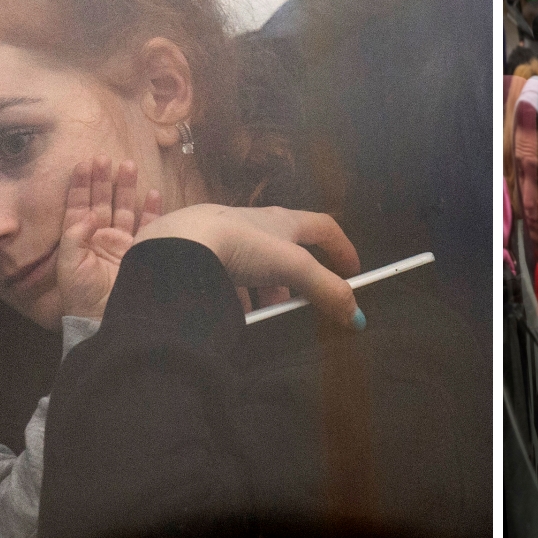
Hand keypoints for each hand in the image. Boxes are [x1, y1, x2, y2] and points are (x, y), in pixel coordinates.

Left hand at [46, 155, 163, 326]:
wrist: (105, 319)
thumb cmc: (82, 295)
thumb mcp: (70, 265)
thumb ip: (76, 236)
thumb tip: (89, 213)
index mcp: (79, 239)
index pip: (78, 205)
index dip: (80, 184)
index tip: (83, 163)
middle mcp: (100, 238)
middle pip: (102, 201)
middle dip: (103, 179)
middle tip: (106, 157)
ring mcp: (122, 244)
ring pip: (124, 208)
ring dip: (126, 187)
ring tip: (129, 165)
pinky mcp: (140, 252)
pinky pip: (148, 227)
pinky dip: (152, 210)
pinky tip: (153, 193)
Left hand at [132, 204, 363, 328]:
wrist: (180, 245)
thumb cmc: (243, 246)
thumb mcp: (294, 268)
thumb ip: (327, 290)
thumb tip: (357, 317)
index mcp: (282, 220)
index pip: (323, 227)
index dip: (342, 247)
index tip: (353, 271)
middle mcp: (254, 222)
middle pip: (287, 249)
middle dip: (298, 276)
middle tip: (303, 302)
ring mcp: (225, 236)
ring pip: (254, 262)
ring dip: (265, 286)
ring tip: (266, 312)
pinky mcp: (200, 252)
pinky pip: (224, 274)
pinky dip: (235, 292)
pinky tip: (232, 311)